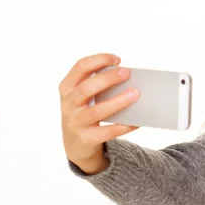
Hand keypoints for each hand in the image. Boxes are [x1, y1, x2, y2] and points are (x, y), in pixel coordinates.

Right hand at [59, 53, 139, 172]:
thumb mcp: (83, 96)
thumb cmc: (84, 112)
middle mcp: (68, 104)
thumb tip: (128, 76)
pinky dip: (123, 126)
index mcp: (67, 88)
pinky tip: (136, 121)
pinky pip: (107, 132)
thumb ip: (98, 85)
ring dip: (118, 102)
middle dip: (107, 79)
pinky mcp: (86, 139)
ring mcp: (75, 123)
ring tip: (135, 94)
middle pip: (86, 88)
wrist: (75, 144)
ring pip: (97, 111)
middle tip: (126, 73)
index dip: (99, 60)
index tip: (117, 59)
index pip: (80, 67)